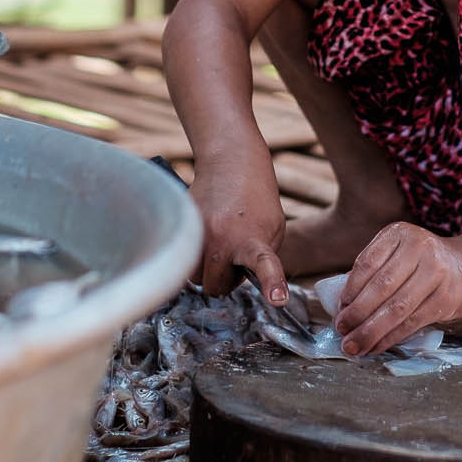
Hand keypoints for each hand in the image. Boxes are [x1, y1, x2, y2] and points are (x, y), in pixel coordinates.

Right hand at [189, 163, 288, 304]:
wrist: (231, 162)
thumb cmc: (257, 199)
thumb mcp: (274, 228)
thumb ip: (263, 259)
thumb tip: (245, 282)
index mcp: (252, 239)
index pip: (264, 264)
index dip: (271, 282)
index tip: (278, 299)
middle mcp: (222, 238)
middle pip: (214, 286)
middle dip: (223, 280)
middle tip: (234, 259)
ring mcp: (198, 233)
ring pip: (194, 275)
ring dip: (206, 268)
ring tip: (219, 245)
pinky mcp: (183, 225)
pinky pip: (184, 255)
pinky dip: (195, 253)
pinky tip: (207, 234)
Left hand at [335, 221, 461, 355]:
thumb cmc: (425, 263)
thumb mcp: (400, 253)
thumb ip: (375, 272)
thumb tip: (342, 307)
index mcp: (399, 233)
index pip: (367, 263)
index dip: (350, 290)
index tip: (339, 310)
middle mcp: (419, 248)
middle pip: (380, 287)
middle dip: (357, 314)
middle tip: (341, 332)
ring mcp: (436, 272)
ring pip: (396, 308)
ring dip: (371, 332)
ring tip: (354, 346)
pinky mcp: (446, 298)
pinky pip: (412, 322)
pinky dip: (390, 338)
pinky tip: (376, 347)